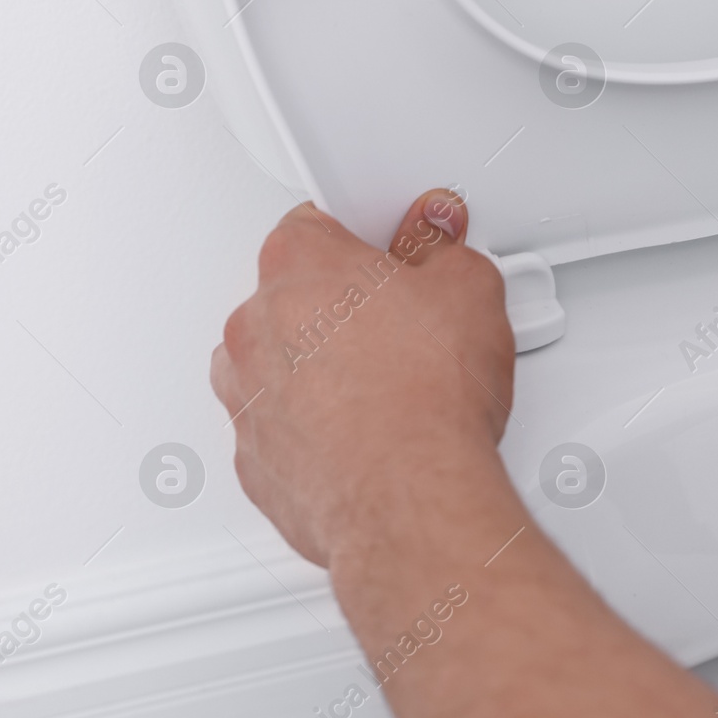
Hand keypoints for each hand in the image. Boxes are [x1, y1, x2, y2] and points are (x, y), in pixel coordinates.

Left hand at [210, 190, 514, 566]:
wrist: (407, 496)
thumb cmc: (422, 400)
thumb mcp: (470, 291)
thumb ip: (447, 254)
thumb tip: (443, 249)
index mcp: (296, 265)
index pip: (319, 222)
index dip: (368, 237)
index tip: (400, 254)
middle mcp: (254, 328)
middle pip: (295, 296)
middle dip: (345, 308)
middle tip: (407, 326)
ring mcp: (247, 397)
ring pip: (280, 366)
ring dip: (324, 371)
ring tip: (391, 388)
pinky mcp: (256, 461)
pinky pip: (284, 430)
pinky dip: (319, 433)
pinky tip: (373, 436)